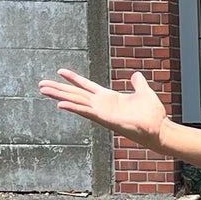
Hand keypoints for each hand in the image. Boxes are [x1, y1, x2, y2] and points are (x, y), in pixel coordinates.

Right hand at [36, 68, 170, 148]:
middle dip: (58, 89)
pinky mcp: (105, 119)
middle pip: (75, 94)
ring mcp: (102, 112)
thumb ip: (138, 84)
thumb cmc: (152, 114)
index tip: (60, 71)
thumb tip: (135, 75)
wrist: (159, 128)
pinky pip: (86, 112)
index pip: (86, 86)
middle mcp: (102, 105)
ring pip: (76, 102)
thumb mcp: (144, 92)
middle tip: (41, 85)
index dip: (74, 78)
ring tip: (44, 90)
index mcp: (108, 97)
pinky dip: (74, 108)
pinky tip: (60, 104)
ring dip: (60, 96)